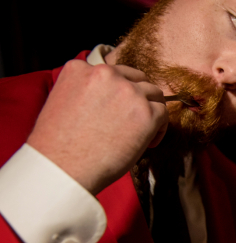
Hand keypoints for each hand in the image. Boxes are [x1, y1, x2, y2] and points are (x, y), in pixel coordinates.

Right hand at [27, 59, 168, 194]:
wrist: (64, 167)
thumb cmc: (58, 146)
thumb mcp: (62, 102)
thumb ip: (85, 92)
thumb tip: (107, 101)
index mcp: (80, 69)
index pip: (112, 73)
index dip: (119, 92)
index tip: (118, 109)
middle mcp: (106, 74)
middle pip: (137, 79)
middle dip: (139, 98)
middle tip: (136, 120)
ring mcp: (129, 92)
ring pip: (154, 94)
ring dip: (152, 112)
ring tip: (143, 134)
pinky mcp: (146, 113)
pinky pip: (163, 114)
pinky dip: (160, 129)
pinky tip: (148, 143)